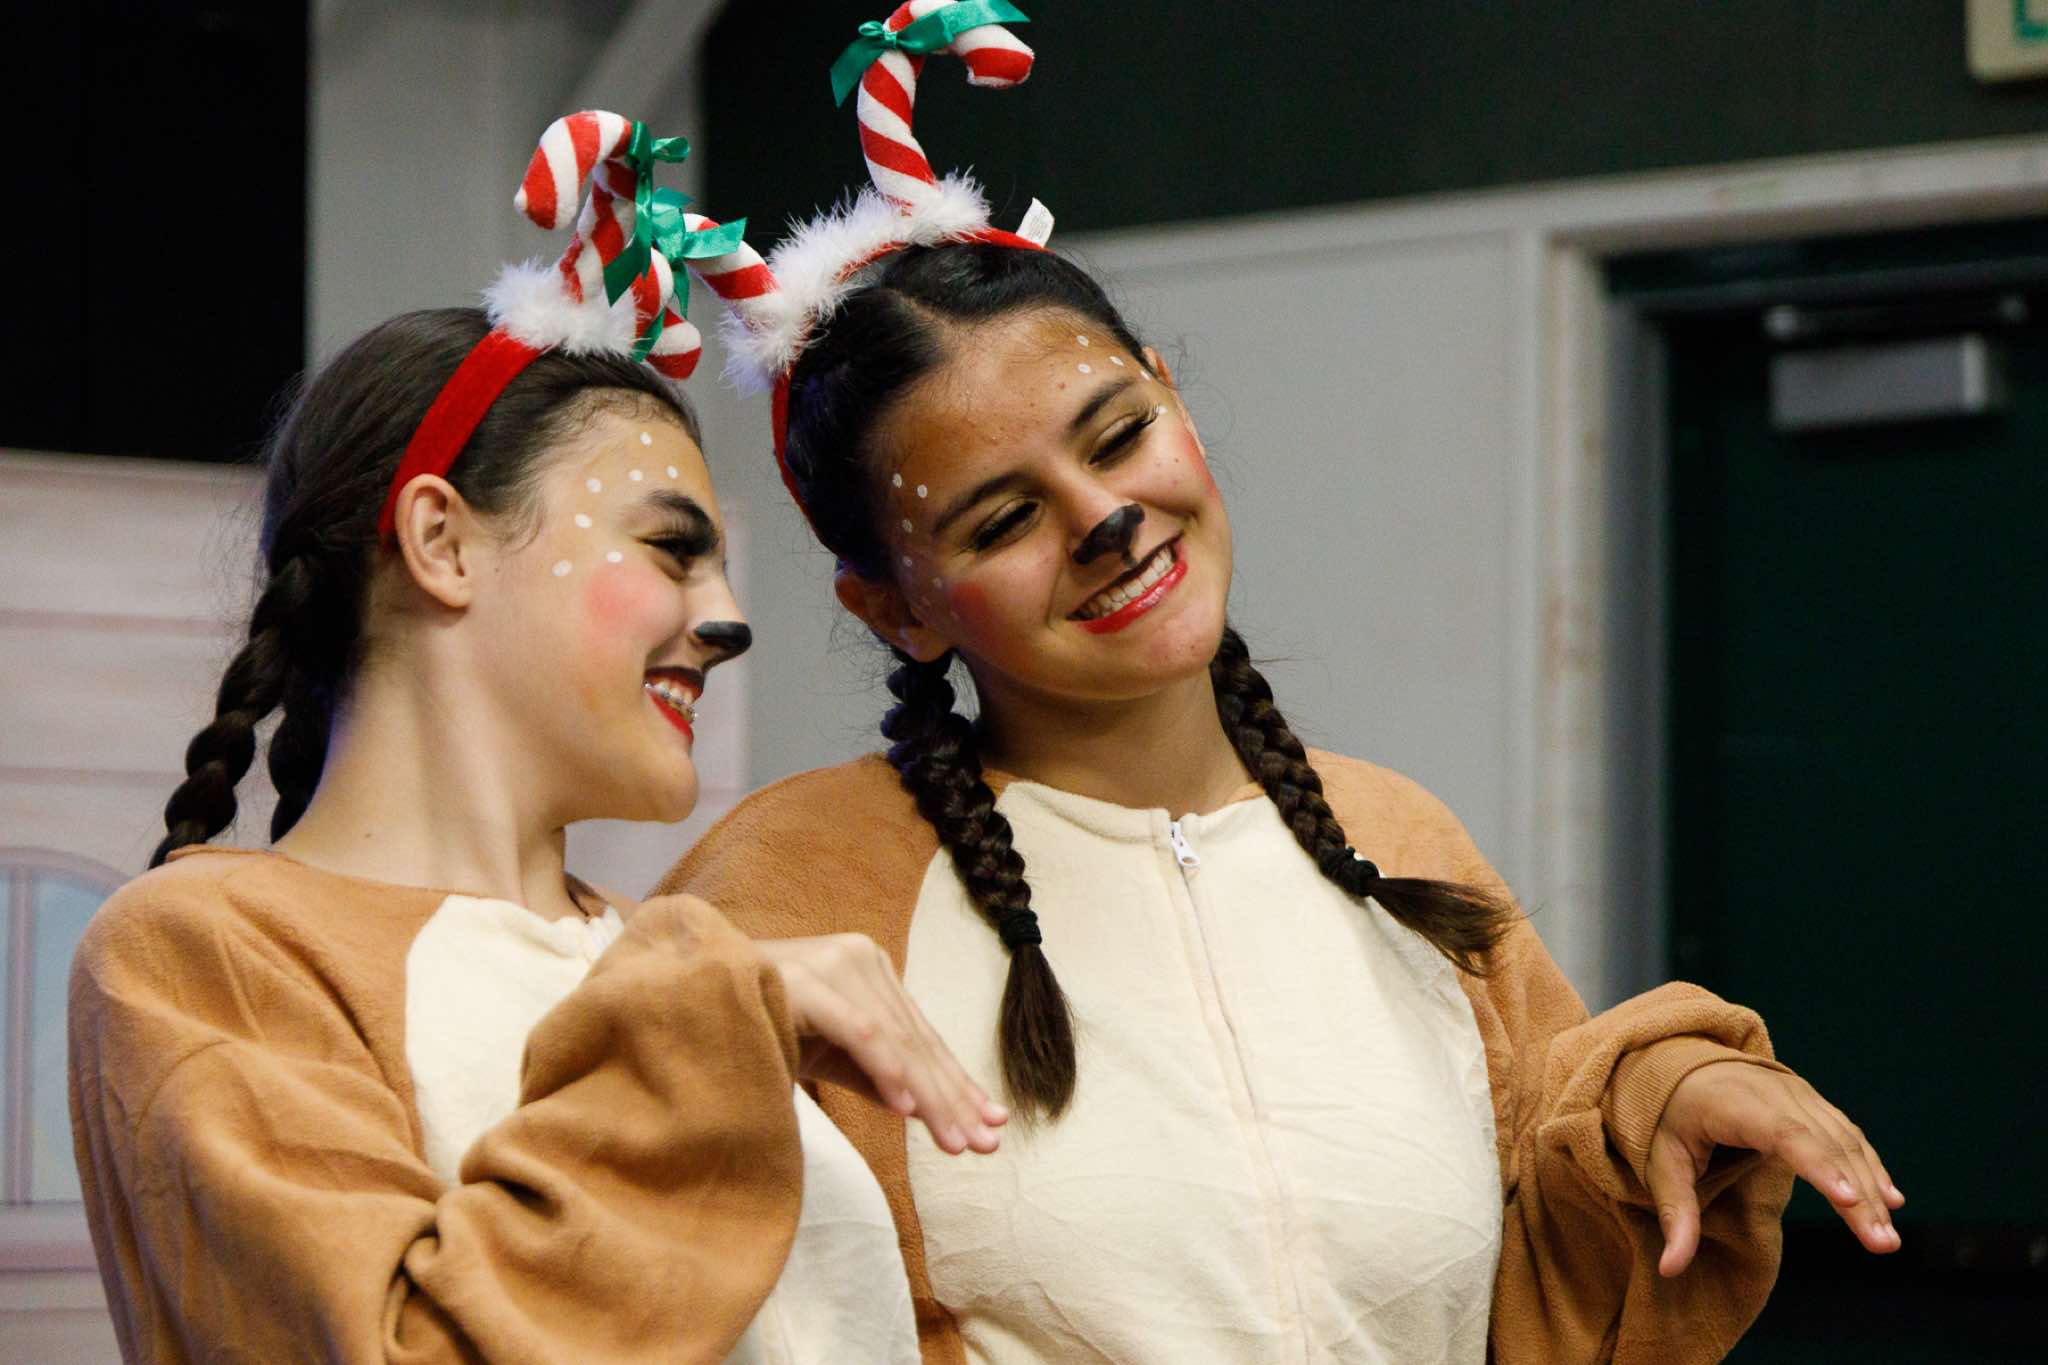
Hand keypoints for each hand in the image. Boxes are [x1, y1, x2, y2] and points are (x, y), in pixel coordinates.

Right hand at [753, 934, 1006, 1155]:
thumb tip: (924, 1107)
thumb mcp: (827, 1054)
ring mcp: (833, 964)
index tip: (990, 1127)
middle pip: (916, 1041)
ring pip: (896, 1040)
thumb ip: (875, 1075)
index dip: (956, 1084)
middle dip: (952, 1098)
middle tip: (985, 1145)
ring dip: (929, 1095)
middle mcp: (859, 958)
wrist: (685, 995)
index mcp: (867, 969)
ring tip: (954, 1139)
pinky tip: (907, 1108)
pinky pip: (858, 1031)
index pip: (921, 1037)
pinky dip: (886, 1070)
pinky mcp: (807, 981)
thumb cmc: (758, 1022)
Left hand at [1648, 1060, 1901, 1275]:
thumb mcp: (1661, 1161)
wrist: (1681, 1063)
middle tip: (1882, 1244)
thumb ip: (1674, 1213)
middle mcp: (1776, 1092)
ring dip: (1870, 1189)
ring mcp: (1799, 1093)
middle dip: (1857, 1196)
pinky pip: (1847, 1134)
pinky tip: (1891, 1199)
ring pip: (1844, 1142)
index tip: (1849, 1201)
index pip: (1785, 1135)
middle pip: (1826, 1145)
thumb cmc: (1669, 1116)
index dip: (1819, 1166)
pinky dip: (1869, 1166)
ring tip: (1886, 1238)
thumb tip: (1667, 1270)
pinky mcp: (1812, 1101)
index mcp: (1736, 1103)